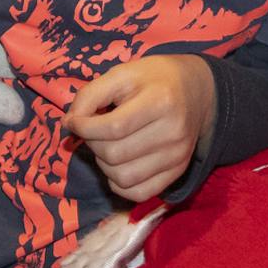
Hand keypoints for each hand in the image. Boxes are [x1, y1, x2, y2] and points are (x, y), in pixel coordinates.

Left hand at [64, 56, 217, 202]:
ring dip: (104, 165)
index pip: (112, 128)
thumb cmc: (155, 79)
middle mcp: (173, 132)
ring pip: (122, 178)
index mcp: (161, 101)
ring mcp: (178, 155)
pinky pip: (138, 193)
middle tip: (96, 131)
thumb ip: (90, 95)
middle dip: (93, 144)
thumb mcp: (122, 74)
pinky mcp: (178, 171)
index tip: (76, 122)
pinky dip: (119, 184)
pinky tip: (120, 164)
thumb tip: (70, 125)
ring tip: (109, 146)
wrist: (197, 90)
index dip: (84, 128)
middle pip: (114, 155)